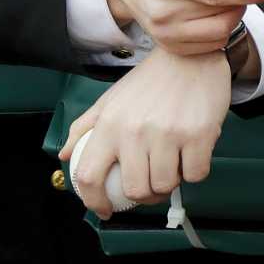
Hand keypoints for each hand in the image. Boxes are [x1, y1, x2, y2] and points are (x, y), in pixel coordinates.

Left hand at [60, 48, 231, 217]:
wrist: (192, 54)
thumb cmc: (150, 80)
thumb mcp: (111, 98)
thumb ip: (84, 127)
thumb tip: (64, 156)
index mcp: (109, 124)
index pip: (89, 176)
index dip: (94, 201)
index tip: (104, 209)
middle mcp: (135, 131)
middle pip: (135, 190)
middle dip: (144, 196)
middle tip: (151, 186)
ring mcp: (169, 134)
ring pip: (166, 186)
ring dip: (170, 183)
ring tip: (173, 166)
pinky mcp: (199, 135)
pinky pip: (195, 174)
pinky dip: (194, 171)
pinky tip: (192, 155)